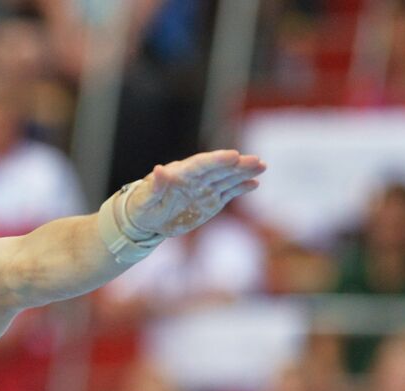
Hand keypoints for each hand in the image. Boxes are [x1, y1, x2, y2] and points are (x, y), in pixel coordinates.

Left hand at [125, 150, 264, 237]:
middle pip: (219, 169)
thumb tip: (159, 169)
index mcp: (180, 174)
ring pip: (227, 178)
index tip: (233, 156)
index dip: (217, 160)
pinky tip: (255, 183)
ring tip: (261, 166)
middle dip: (238, 165)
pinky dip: (241, 188)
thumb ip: (155, 186)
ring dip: (244, 173)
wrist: (147, 220)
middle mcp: (196, 179)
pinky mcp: (211, 201)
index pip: (201, 165)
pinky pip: (228, 193)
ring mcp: (205, 189)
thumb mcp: (144, 199)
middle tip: (256, 161)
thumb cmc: (142, 207)